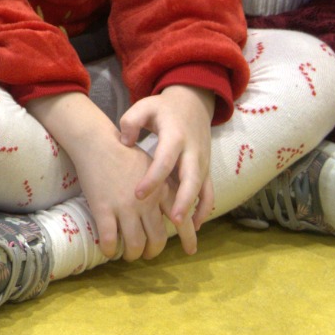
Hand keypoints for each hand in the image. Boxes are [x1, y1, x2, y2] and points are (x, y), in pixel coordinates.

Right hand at [31, 93, 172, 261]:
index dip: (188, 238)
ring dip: (132, 254)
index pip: (183, 219)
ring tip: (127, 254)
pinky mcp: (103, 208)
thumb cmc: (125, 153)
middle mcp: (147, 201)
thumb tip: (176, 208)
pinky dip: (109, 249)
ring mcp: (125, 206)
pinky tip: (107, 250)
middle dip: (152, 252)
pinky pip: (109, 239)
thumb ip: (166, 187)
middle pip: (157, 239)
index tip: (191, 251)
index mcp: (162, 190)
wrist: (97, 141)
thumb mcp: (154, 167)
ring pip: (134, 244)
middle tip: (146, 254)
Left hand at [119, 86, 215, 254]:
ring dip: (196, 209)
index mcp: (175, 136)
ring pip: (203, 188)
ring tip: (185, 231)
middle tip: (172, 221)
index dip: (153, 178)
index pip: (165, 160)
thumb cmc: (163, 108)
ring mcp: (203, 161)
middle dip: (184, 200)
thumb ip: (131, 121)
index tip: (137, 195)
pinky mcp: (207, 168)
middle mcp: (193, 150)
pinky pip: (209, 191)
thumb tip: (125, 142)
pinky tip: (194, 226)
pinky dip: (204, 209)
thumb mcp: (144, 106)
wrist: (192, 102)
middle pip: (191, 178)